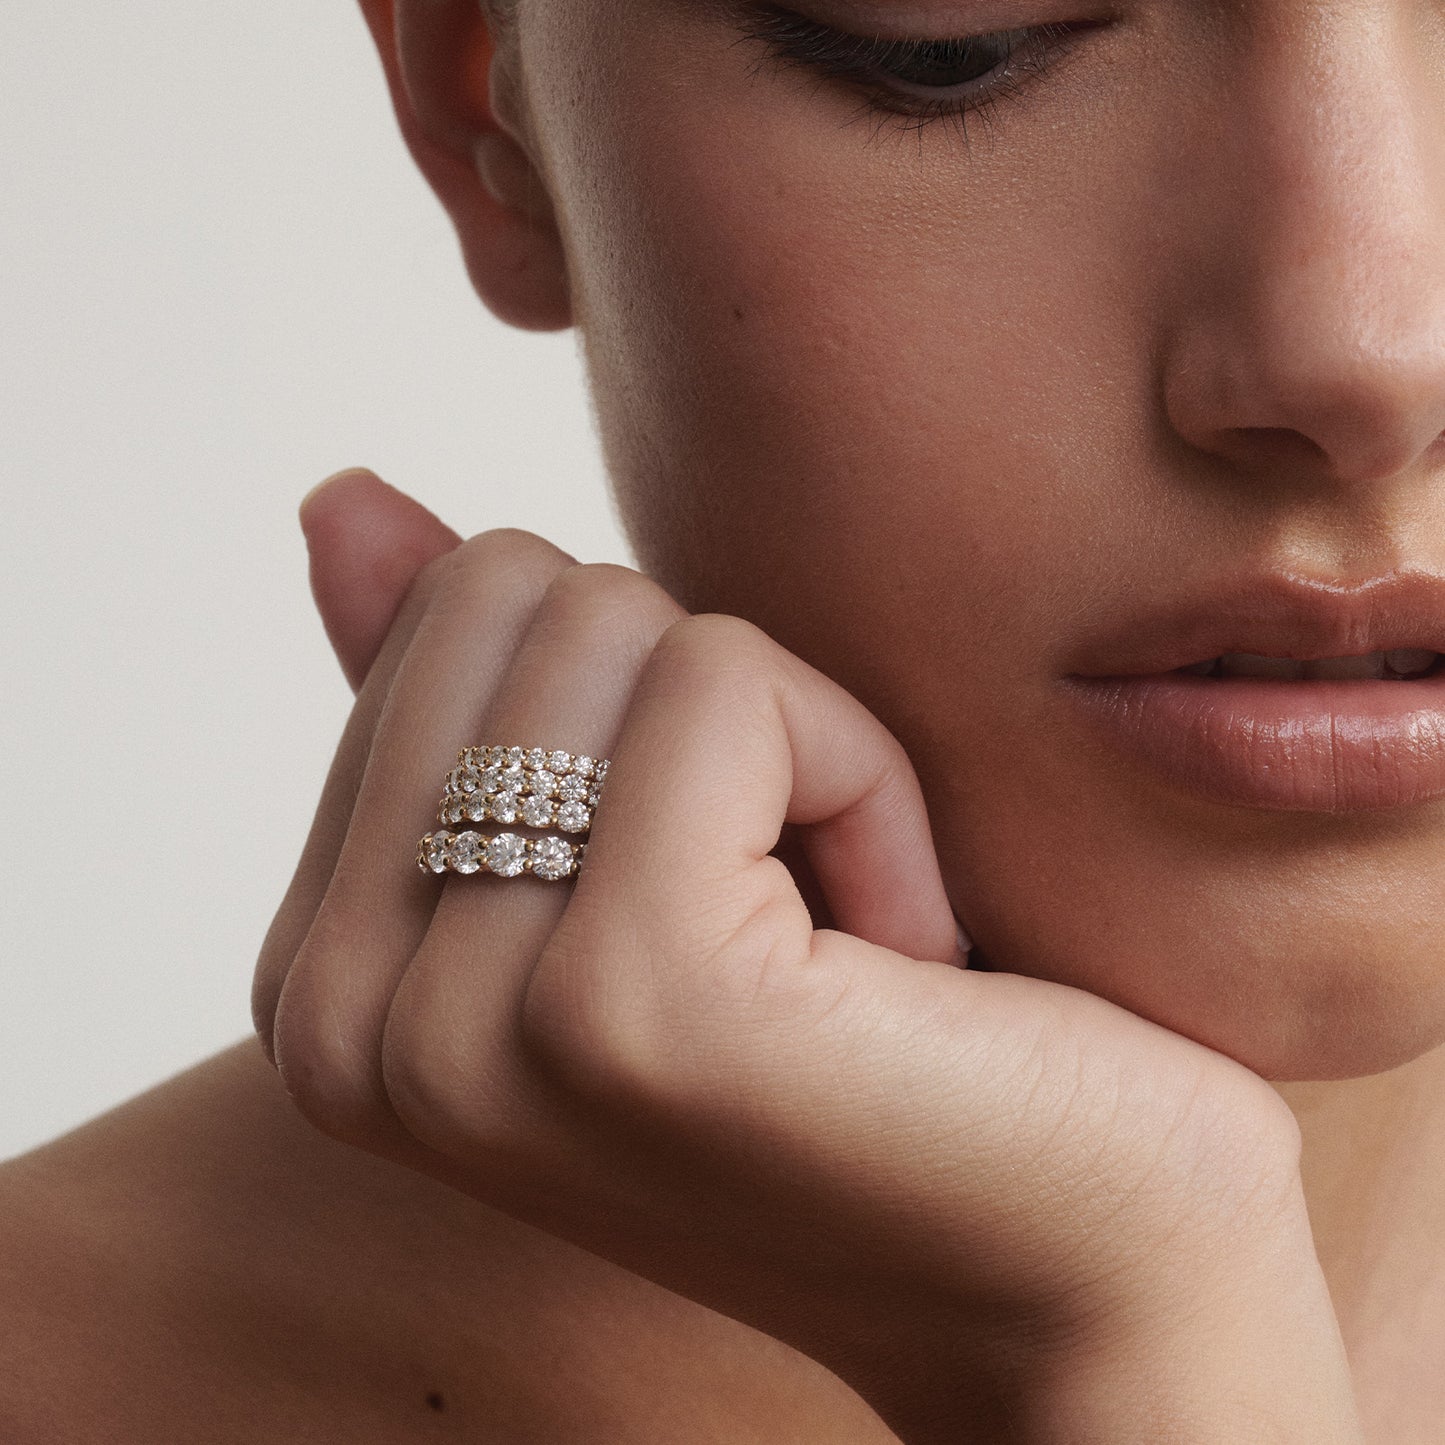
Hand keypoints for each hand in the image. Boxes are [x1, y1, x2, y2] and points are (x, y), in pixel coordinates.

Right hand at [254, 471, 1355, 1443]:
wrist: (1078, 1273)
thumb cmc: (867, 1045)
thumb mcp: (636, 846)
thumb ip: (469, 694)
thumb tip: (339, 494)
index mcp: (323, 981)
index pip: (450, 617)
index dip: (630, 708)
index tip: (718, 888)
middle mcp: (343, 1023)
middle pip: (520, 596)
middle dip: (704, 712)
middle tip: (789, 914)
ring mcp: (473, 1029)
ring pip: (625, 624)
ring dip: (795, 750)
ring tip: (842, 947)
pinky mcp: (633, 998)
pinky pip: (732, 685)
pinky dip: (866, 781)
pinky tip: (903, 958)